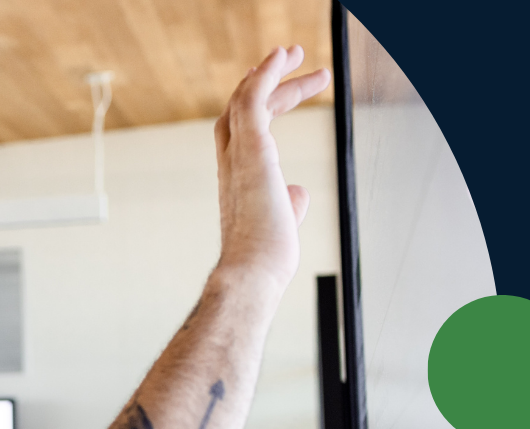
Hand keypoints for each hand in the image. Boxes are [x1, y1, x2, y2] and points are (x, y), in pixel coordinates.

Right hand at [215, 46, 330, 288]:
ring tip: (294, 52)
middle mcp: (231, 164)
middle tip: (294, 62)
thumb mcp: (281, 225)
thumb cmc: (264, 261)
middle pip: (241, 109)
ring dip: (270, 72)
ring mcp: (238, 156)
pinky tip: (280, 57)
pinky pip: (252, 101)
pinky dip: (265, 75)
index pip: (241, 132)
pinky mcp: (251, 151)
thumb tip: (298, 193)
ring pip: (245, 100)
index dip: (260, 106)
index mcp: (236, 181)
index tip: (281, 89)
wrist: (251, 274)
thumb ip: (288, 204)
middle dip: (267, 83)